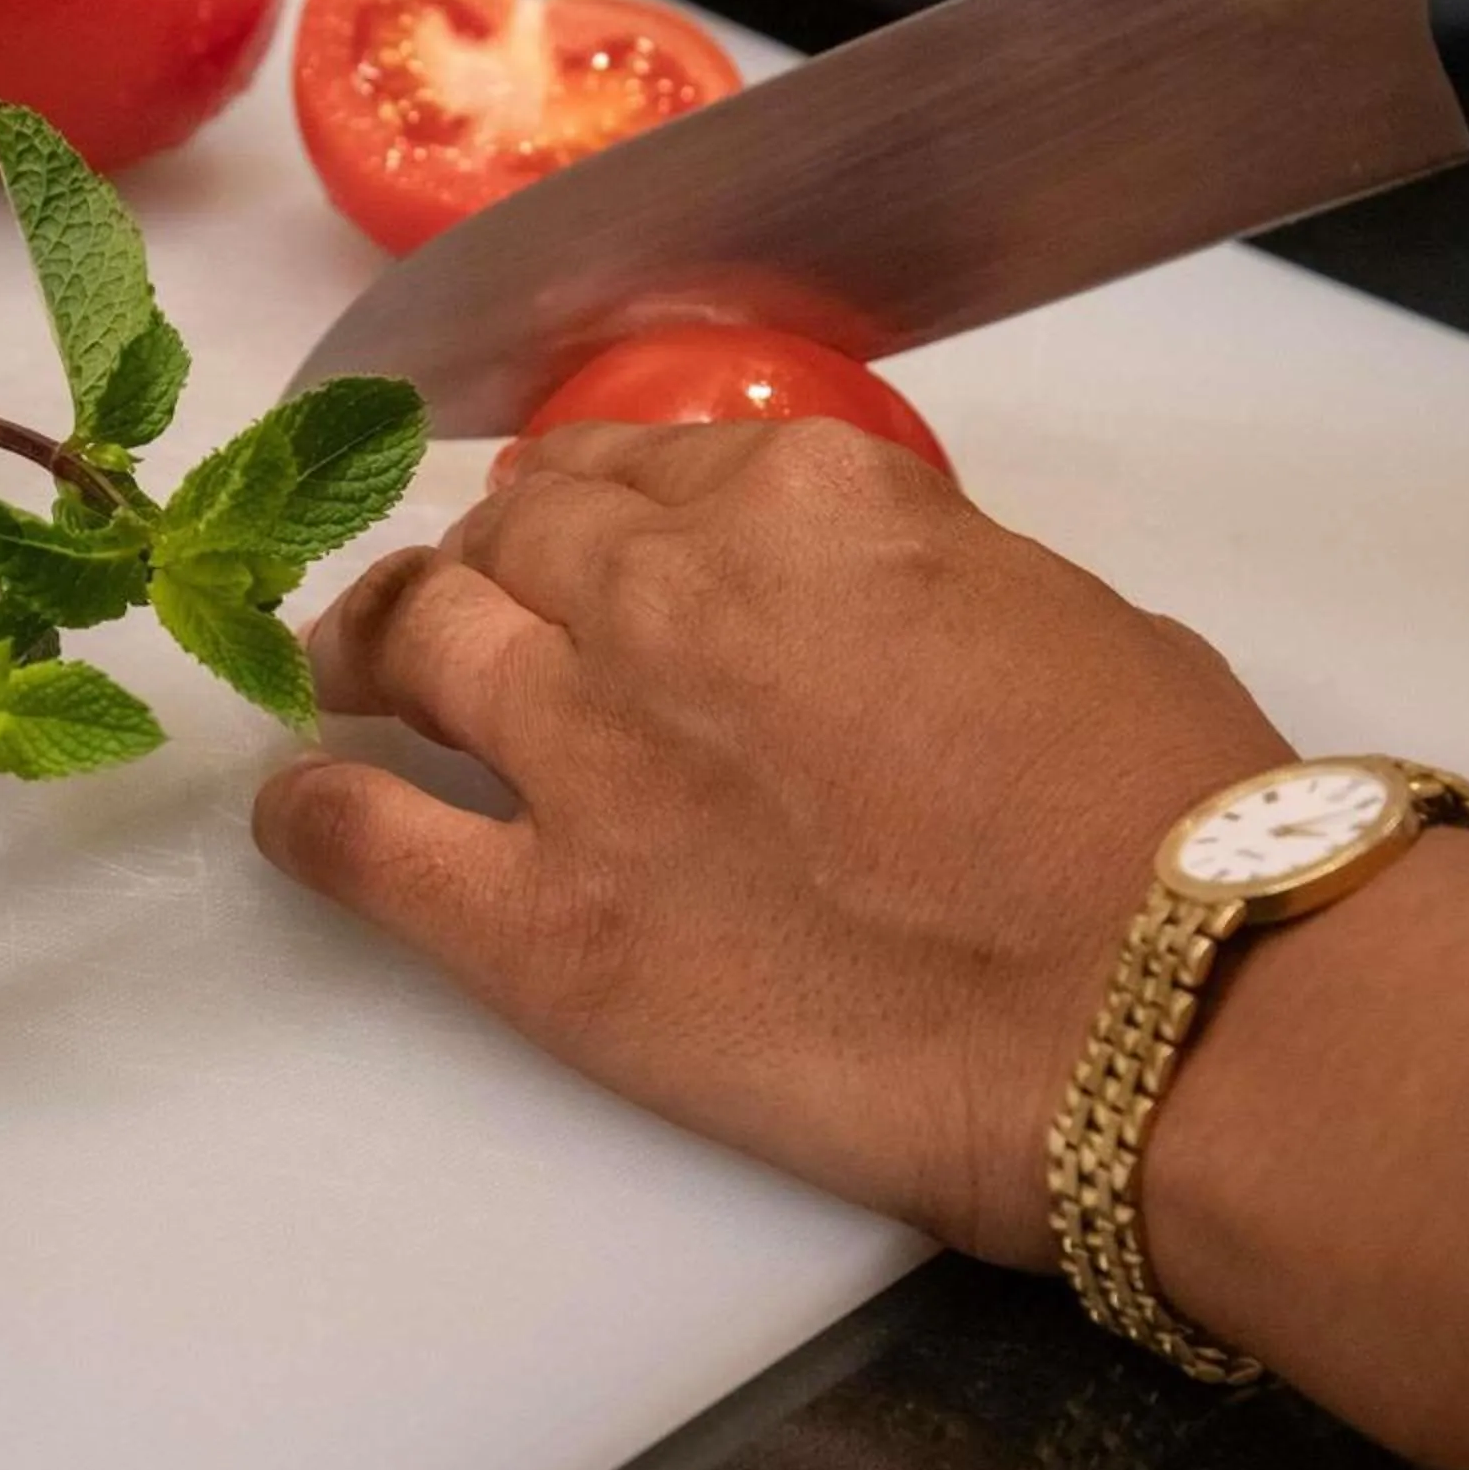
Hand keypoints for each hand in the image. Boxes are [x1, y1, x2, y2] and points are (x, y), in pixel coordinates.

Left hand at [250, 421, 1289, 1268]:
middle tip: (468, 611)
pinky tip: (297, 812)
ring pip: (411, 639)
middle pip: (512, 538)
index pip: (635, 464)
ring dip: (368, 647)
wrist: (1171, 1005)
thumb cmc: (1164, 822)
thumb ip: (895, 580)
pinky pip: (361, 838)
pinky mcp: (543, 921)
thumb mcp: (1042, 613)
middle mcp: (663, 590)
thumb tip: (837, 617)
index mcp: (799, 495)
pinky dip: (310, 816)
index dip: (590, 507)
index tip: (572, 539)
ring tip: (346, 675)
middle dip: (485, 565)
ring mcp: (586, 748)